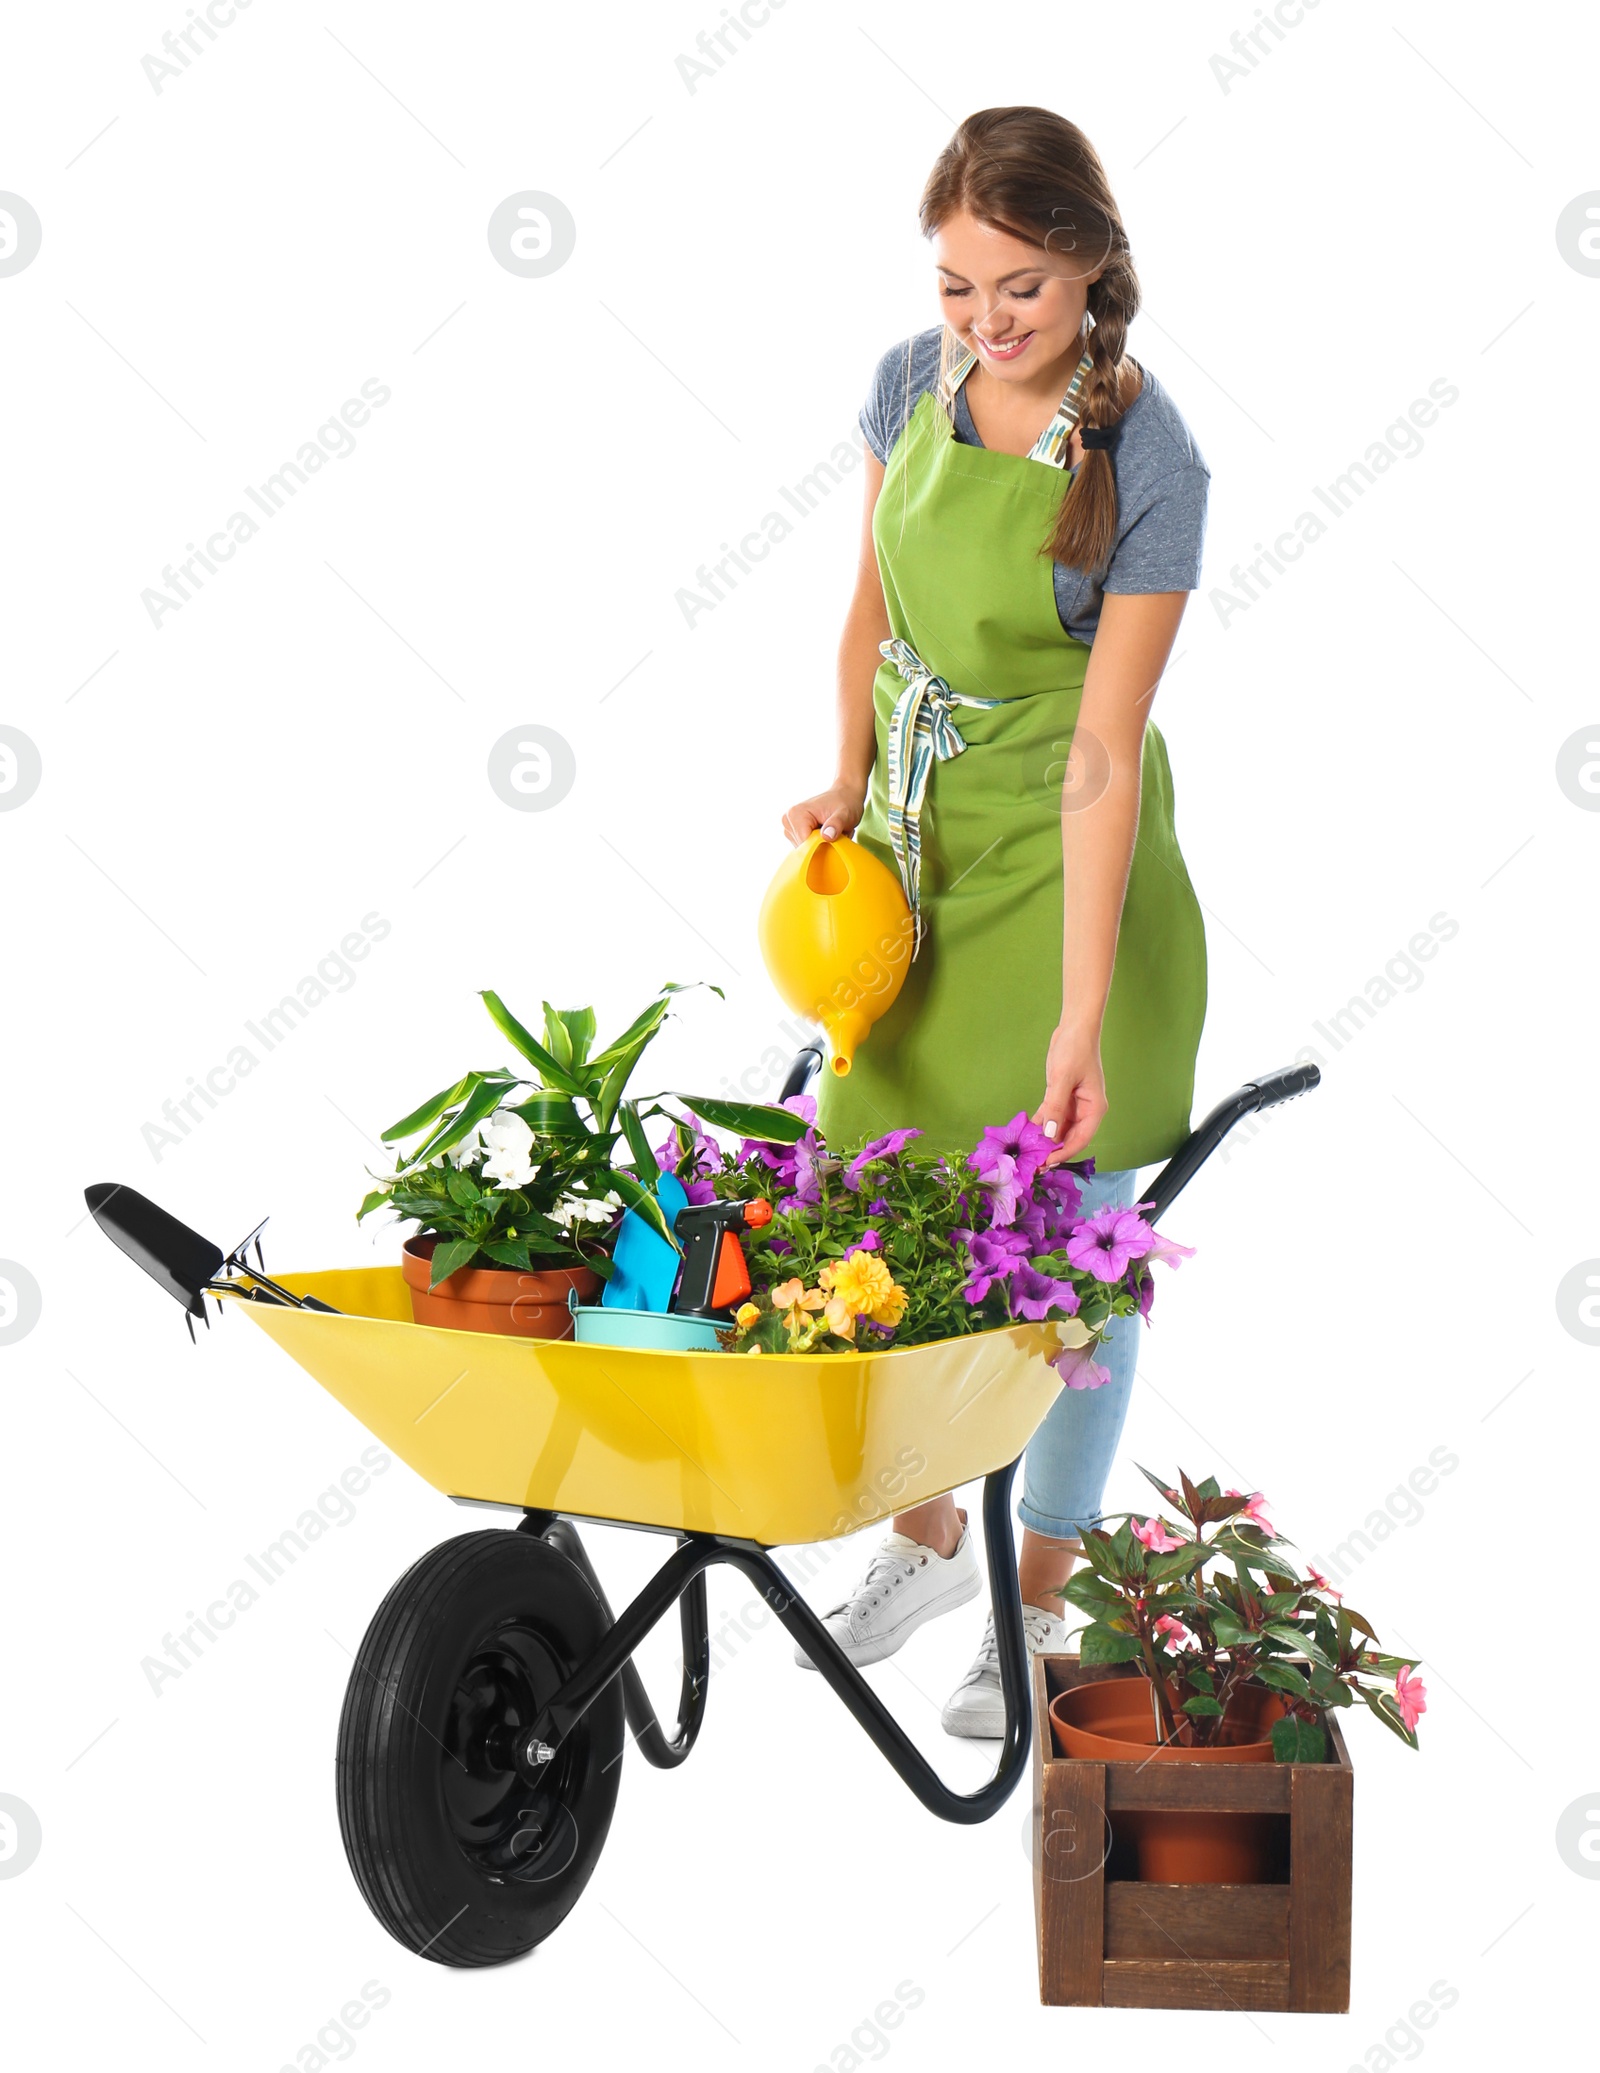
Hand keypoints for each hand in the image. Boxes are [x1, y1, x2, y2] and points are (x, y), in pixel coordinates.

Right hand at [782, 783, 864, 846]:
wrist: (844, 795)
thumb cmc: (845, 803)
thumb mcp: (845, 814)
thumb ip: (836, 824)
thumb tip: (827, 836)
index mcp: (796, 814)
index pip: (804, 843)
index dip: (821, 847)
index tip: (834, 841)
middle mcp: (788, 820)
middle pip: (803, 847)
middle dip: (821, 845)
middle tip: (835, 833)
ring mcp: (789, 827)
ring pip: (804, 849)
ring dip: (820, 845)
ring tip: (830, 831)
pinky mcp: (793, 832)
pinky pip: (805, 846)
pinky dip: (817, 843)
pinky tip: (824, 833)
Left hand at [1033, 1022, 1106, 1163]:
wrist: (1075, 1027)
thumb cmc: (1075, 1049)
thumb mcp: (1063, 1079)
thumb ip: (1056, 1107)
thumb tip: (1050, 1134)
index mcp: (1094, 1109)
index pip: (1080, 1139)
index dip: (1063, 1153)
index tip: (1046, 1163)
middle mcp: (1086, 1110)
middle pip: (1069, 1137)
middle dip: (1052, 1150)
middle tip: (1033, 1164)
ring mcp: (1074, 1105)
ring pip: (1059, 1129)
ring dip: (1045, 1140)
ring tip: (1028, 1153)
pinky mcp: (1062, 1097)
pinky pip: (1051, 1116)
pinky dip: (1040, 1124)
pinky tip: (1027, 1134)